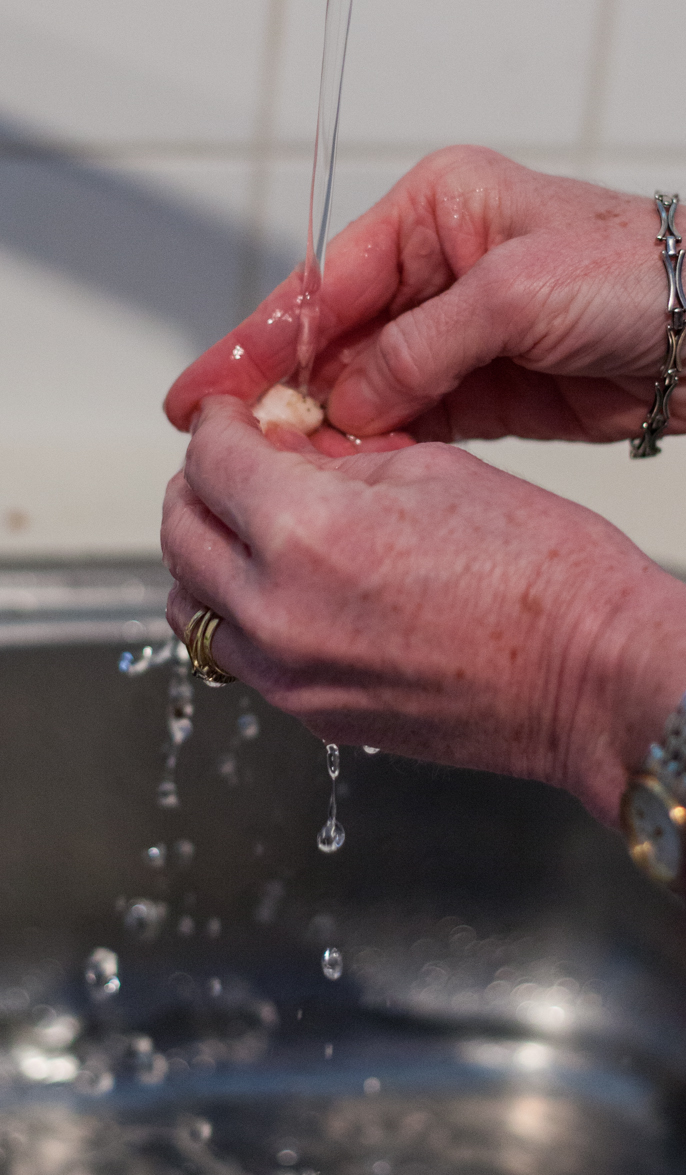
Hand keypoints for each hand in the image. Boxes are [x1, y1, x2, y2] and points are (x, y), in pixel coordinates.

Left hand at [162, 396, 685, 824]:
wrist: (595, 679)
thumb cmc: (546, 577)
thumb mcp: (436, 472)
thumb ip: (339, 462)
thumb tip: (288, 455)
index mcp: (307, 533)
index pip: (210, 460)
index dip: (218, 424)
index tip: (232, 418)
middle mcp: (280, 613)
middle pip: (180, 534)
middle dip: (200, 485)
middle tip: (235, 466)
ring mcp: (291, 677)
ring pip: (192, 607)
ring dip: (207, 558)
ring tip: (255, 532)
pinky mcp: (315, 716)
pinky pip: (240, 657)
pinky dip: (243, 615)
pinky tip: (289, 590)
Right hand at [164, 147, 685, 445]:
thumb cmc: (634, 276)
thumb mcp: (515, 296)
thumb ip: (420, 351)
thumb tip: (347, 403)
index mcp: (434, 216)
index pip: (323, 285)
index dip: (258, 342)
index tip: (205, 390)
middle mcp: (436, 273)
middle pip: (333, 342)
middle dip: (284, 396)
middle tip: (226, 446)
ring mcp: (455, 337)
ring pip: (366, 391)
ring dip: (328, 433)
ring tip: (280, 475)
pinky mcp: (479, 392)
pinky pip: (408, 425)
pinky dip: (377, 453)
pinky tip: (345, 479)